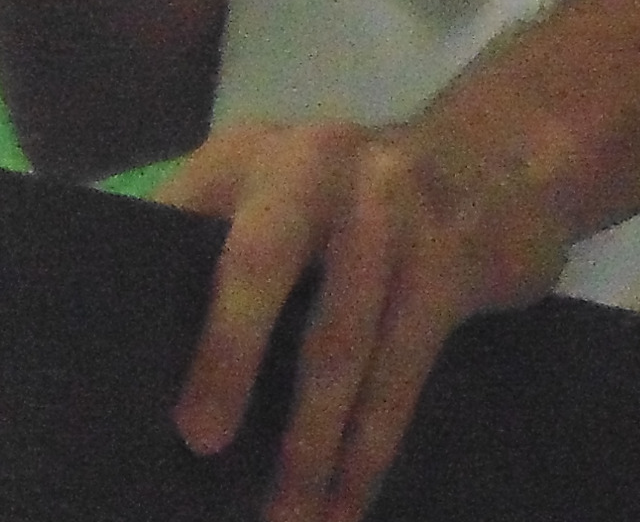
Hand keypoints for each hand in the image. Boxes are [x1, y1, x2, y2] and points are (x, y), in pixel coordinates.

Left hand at [162, 114, 571, 521]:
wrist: (501, 159)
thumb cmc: (355, 203)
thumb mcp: (283, 191)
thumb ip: (223, 249)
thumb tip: (160, 367)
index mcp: (248, 154)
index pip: (186, 219)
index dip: (156, 289)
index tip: (137, 374)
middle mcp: (314, 164)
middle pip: (259, 261)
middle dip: (228, 356)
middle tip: (201, 444)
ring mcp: (388, 209)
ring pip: (339, 340)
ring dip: (311, 442)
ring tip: (286, 518)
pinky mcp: (447, 263)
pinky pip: (402, 370)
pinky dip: (371, 447)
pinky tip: (349, 503)